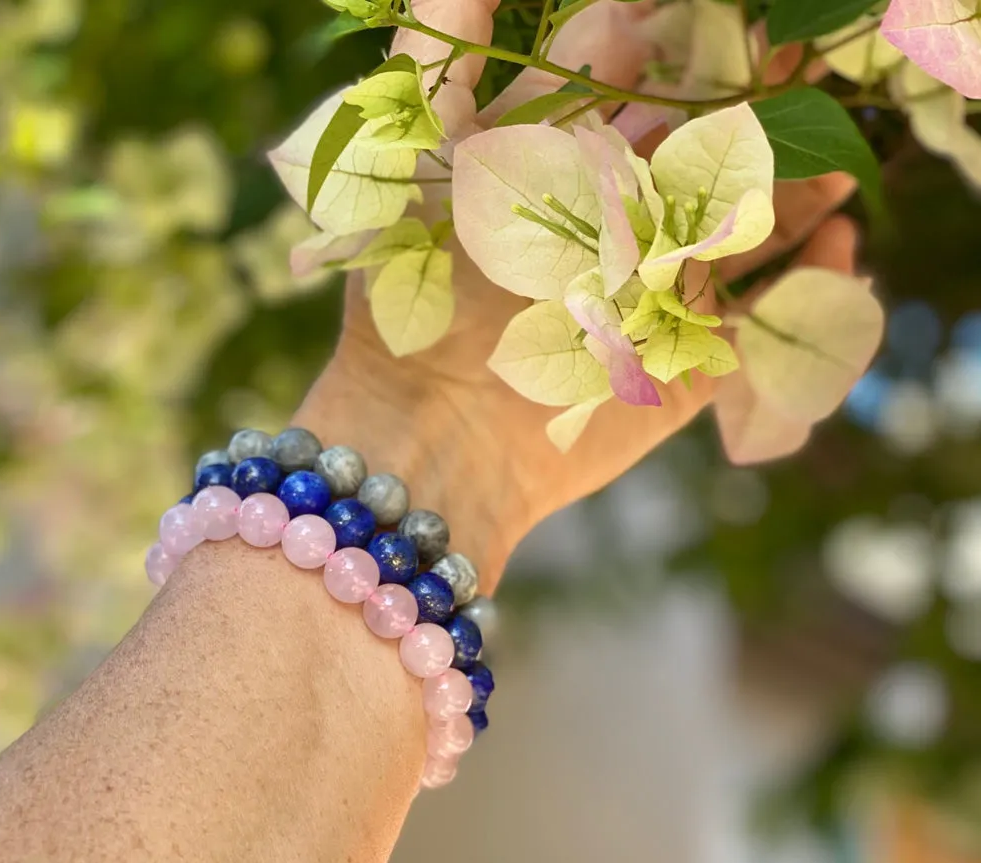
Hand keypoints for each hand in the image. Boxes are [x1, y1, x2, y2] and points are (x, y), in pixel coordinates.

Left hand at [295, 0, 859, 591]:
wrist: (439, 431)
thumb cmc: (421, 293)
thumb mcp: (417, 156)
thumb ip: (442, 52)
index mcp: (564, 176)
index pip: (637, 93)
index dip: (678, 49)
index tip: (703, 17)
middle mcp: (618, 232)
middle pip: (705, 155)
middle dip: (753, 108)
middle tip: (792, 59)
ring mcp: (660, 297)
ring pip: (748, 230)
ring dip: (797, 189)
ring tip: (834, 154)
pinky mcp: (690, 363)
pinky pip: (767, 315)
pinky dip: (809, 282)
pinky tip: (834, 245)